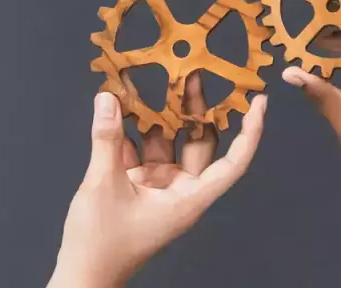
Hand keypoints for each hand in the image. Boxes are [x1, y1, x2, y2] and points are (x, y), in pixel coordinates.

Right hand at [48, 74, 266, 287]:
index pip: (233, 163)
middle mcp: (181, 189)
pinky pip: (142, 149)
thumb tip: (107, 98)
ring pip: (169, 142)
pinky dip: (134, 129)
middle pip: (199, 143)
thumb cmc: (101, 242)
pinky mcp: (138, 184)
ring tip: (161, 79)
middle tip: (194, 73)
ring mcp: (159, 186)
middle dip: (197, 109)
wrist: (80, 278)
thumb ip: (107, 138)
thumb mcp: (104, 184)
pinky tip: (124, 104)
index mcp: (189, 198)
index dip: (250, 133)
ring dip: (163, 114)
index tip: (260, 102)